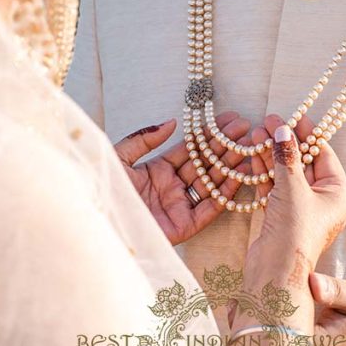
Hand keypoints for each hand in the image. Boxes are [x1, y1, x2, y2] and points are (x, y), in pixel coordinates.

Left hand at [114, 112, 252, 245]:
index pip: (191, 149)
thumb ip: (143, 139)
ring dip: (232, 165)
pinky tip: (241, 175)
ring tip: (249, 146)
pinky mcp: (185, 226)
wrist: (96, 225)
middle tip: (246, 128)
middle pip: (205, 163)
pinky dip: (227, 192)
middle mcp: (172, 187)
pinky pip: (211, 207)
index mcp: (157, 170)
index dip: (210, 134)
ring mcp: (179, 207)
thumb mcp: (118, 159)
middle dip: (226, 145)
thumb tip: (172, 122)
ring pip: (212, 182)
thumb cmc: (102, 191)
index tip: (229, 118)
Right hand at [244, 114, 345, 282]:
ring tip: (256, 134)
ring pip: (286, 175)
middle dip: (285, 143)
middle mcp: (322, 202)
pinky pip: (274, 188)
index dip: (307, 134)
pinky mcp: (281, 218)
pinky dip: (264, 172)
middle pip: (303, 163)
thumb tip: (282, 129)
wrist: (275, 272)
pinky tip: (252, 154)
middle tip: (268, 122)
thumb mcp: (293, 188)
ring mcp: (301, 210)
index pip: (323, 154)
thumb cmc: (294, 232)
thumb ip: (286, 156)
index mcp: (337, 194)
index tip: (293, 117)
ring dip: (272, 155)